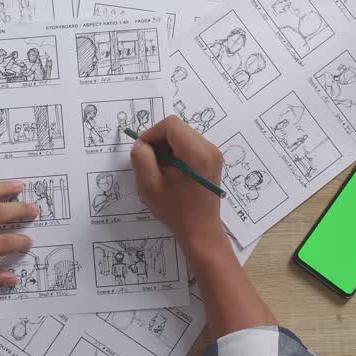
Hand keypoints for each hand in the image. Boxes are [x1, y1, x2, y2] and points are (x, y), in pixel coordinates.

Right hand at [130, 116, 224, 246]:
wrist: (200, 230)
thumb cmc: (175, 210)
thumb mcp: (149, 185)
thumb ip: (141, 158)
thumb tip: (142, 143)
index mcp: (197, 154)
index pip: (171, 125)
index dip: (152, 133)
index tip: (143, 150)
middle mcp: (209, 149)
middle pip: (178, 128)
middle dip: (160, 140)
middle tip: (151, 162)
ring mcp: (213, 154)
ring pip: (183, 134)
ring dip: (167, 147)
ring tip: (162, 169)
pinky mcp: (212, 159)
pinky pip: (190, 144)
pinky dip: (176, 152)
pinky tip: (172, 171)